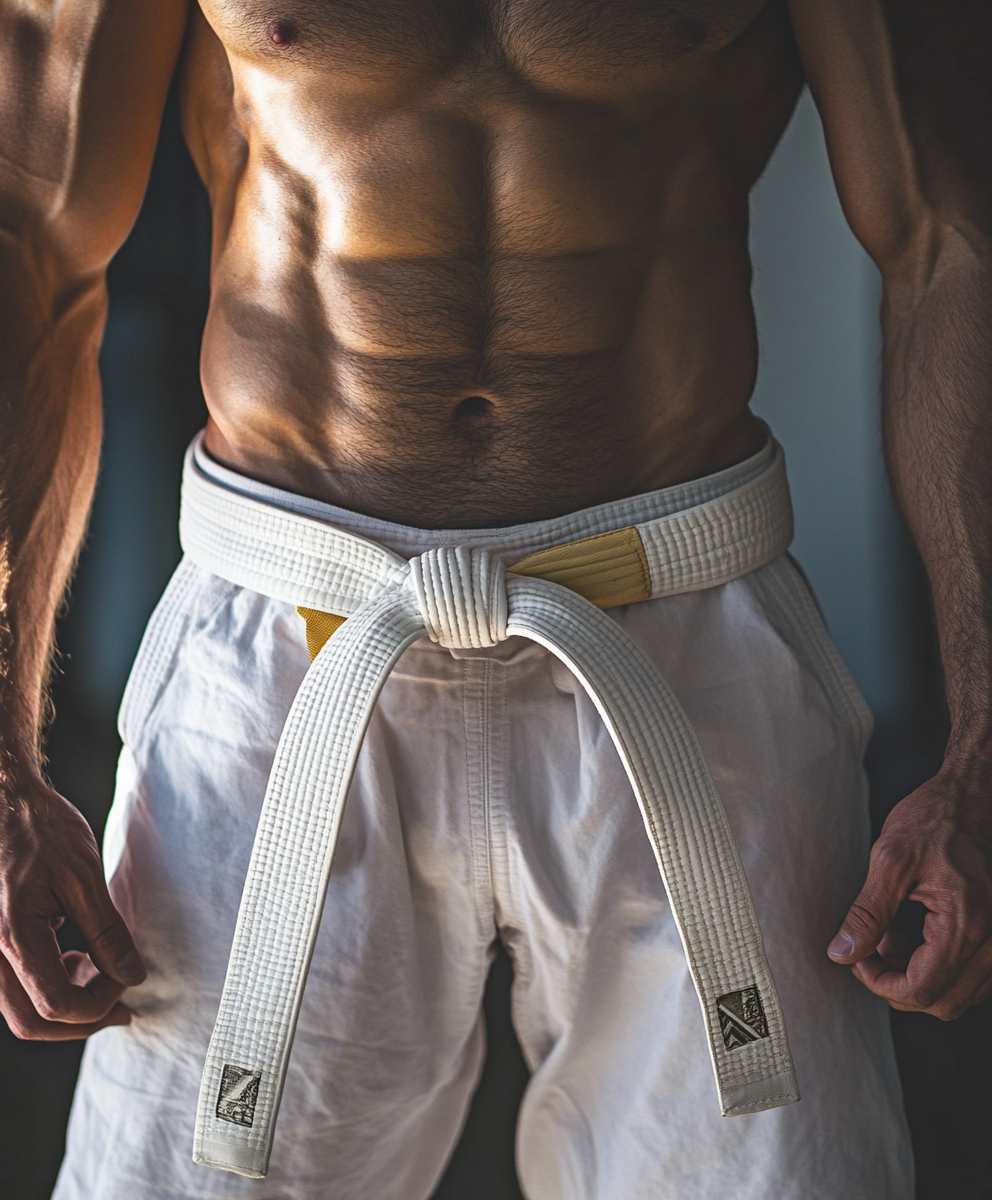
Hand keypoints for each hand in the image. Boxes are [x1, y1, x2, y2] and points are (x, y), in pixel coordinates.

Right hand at [0, 771, 145, 1038]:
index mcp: (13, 937)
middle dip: (83, 1019)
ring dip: (65, 1006)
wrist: (4, 801)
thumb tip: (131, 975)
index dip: (99, 1002)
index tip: (127, 978)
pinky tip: (75, 960)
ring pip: (20, 1011)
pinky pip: (15, 987)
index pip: (56, 1005)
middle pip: (32, 1022)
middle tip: (122, 1003)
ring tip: (99, 974)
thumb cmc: (41, 828)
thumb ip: (106, 932)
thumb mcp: (83, 876)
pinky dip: (48, 987)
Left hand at [827, 760, 991, 1018]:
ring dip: (918, 977)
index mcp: (966, 926)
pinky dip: (937, 965)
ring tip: (890, 935)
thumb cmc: (934, 819)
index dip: (880, 984)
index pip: (921, 991)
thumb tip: (841, 953)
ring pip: (957, 994)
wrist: (971, 796)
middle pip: (941, 1003)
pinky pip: (969, 975)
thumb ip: (867, 913)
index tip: (857, 960)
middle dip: (897, 986)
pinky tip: (911, 932)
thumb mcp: (890, 859)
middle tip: (868, 953)